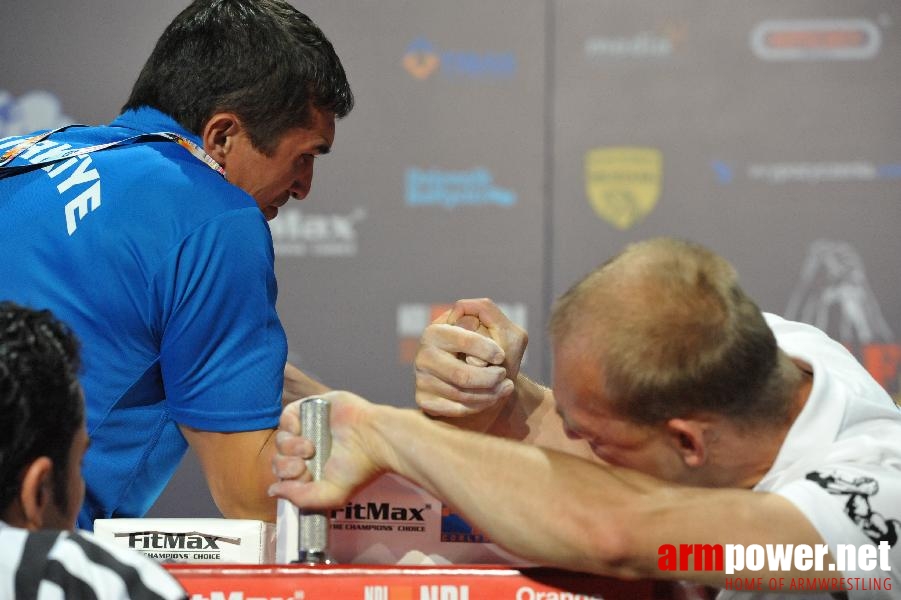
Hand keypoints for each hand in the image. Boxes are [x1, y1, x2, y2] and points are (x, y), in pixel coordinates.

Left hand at [269, 391, 382, 510]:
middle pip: (280, 457)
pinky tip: (302, 432)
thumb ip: (301, 498)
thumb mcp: (331, 495)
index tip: (304, 477)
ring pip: (281, 439)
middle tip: (303, 465)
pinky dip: (289, 425)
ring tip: (309, 448)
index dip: (287, 478)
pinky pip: (286, 416)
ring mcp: (309, 428)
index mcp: (313, 469)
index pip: (285, 474)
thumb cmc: (359, 468)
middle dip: (286, 465)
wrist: (374, 439)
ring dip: (289, 446)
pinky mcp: (311, 408)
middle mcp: (309, 449)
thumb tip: (273, 491)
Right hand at [414, 298, 527, 417]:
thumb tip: (467, 317)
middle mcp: (423, 355)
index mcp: (436, 331)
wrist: (483, 381)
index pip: (464, 340)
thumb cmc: (490, 351)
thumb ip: (488, 312)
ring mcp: (421, 379)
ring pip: (460, 394)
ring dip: (490, 394)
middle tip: (504, 376)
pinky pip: (455, 409)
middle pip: (462, 375)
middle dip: (490, 378)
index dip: (487, 350)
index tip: (501, 356)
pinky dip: (478, 406)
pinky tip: (490, 398)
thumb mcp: (497, 328)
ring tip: (505, 387)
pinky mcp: (424, 401)